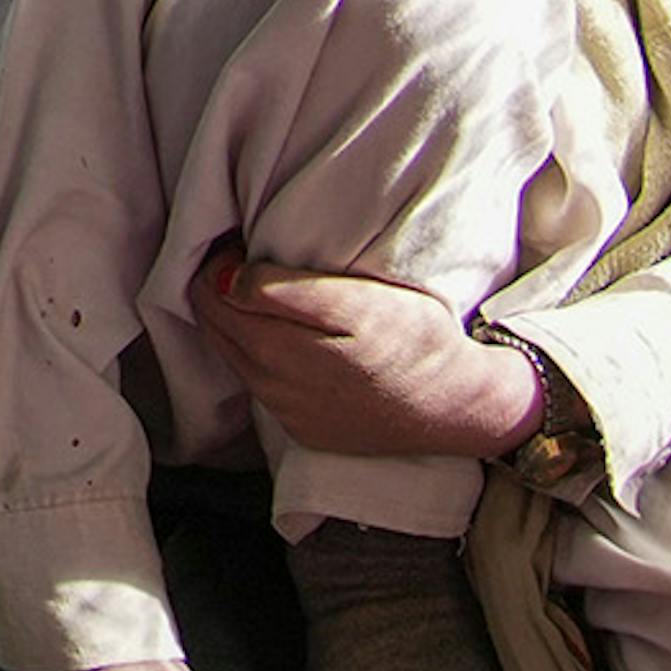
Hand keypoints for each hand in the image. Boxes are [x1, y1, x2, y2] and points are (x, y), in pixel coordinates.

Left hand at [189, 251, 544, 464]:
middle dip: (217, 290)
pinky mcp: (306, 431)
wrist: (459, 406)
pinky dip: (259, 355)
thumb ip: (286, 290)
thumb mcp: (357, 301)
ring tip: (261, 291)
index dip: (217, 262)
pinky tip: (286, 335)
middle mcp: (273, 389)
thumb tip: (226, 278)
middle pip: (215, 330)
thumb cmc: (415, 339)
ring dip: (236, 323)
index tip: (240, 239)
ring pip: (235, 358)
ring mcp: (288, 415)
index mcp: (278, 352)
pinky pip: (262, 386)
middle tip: (243, 256)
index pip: (210, 298)